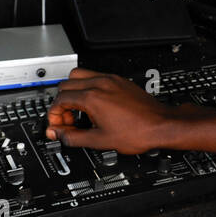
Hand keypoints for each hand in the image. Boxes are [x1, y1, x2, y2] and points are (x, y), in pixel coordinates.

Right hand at [46, 68, 174, 152]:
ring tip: (78, 110)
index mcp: (93, 97)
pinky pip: (95, 76)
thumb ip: (73, 137)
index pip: (60, 99)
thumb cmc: (138, 131)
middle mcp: (101, 83)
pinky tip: (93, 104)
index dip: (54, 115)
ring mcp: (111, 80)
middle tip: (67, 120)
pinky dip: (87, 87)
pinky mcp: (119, 80)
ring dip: (72, 92)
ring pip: (79, 75)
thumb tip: (58, 134)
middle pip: (65, 84)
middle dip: (61, 103)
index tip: (58, 126)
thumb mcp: (100, 140)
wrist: (161, 125)